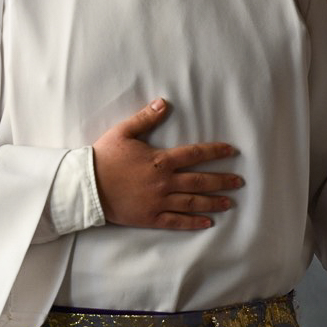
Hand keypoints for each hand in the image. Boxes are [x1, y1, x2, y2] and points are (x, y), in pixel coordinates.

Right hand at [91, 98, 241, 229]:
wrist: (87, 186)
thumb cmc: (104, 157)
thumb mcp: (123, 131)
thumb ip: (145, 118)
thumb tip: (164, 103)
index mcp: (160, 160)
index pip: (195, 154)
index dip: (215, 152)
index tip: (231, 151)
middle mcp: (164, 181)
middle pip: (200, 181)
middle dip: (222, 180)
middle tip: (239, 182)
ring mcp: (158, 201)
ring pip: (192, 202)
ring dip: (213, 202)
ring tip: (230, 202)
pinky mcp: (150, 217)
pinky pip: (176, 221)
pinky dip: (193, 223)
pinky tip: (207, 223)